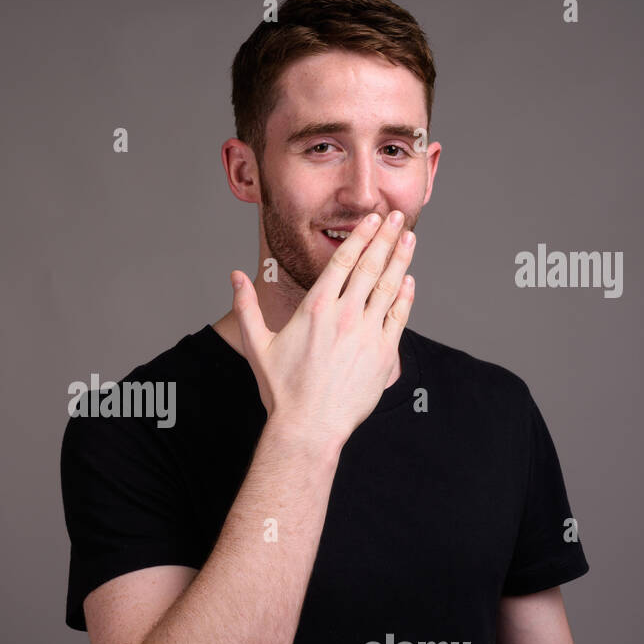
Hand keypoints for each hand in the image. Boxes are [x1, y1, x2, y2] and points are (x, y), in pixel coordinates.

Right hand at [230, 210, 415, 454]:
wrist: (308, 426)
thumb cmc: (282, 390)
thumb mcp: (258, 345)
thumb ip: (247, 307)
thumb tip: (234, 276)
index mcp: (315, 309)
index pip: (343, 261)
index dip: (361, 236)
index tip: (372, 220)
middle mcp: (344, 315)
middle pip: (370, 266)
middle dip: (386, 237)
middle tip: (396, 216)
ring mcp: (366, 333)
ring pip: (388, 287)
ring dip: (400, 259)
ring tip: (409, 238)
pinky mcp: (383, 354)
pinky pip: (399, 317)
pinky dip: (405, 296)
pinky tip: (408, 281)